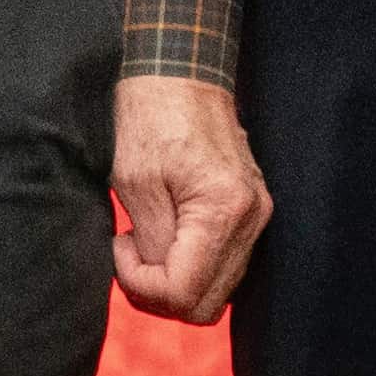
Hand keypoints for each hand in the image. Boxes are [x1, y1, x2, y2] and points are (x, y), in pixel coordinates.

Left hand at [109, 72, 271, 324]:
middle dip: (158, 292)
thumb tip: (157, 279)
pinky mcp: (250, 211)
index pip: (186, 292)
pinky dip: (191, 265)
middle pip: (207, 304)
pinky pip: (223, 264)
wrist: (180, 71)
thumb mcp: (135, 179)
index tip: (119, 246)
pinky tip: (164, 235)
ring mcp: (256, 216)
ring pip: (217, 290)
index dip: (142, 286)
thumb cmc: (150, 115)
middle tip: (128, 253)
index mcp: (223, 210)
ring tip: (143, 240)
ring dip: (175, 281)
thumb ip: (152, 240)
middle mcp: (251, 220)